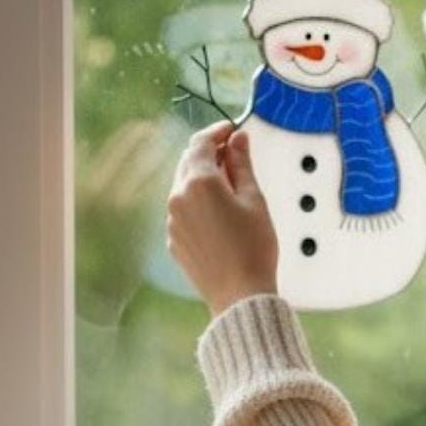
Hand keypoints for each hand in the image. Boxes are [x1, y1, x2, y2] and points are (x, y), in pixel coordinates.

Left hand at [167, 120, 278, 315]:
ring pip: (183, 186)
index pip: (201, 144)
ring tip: (229, 184)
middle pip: (189, 162)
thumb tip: (237, 139)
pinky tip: (218, 211)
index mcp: (199, 183)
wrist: (240, 295)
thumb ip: (242, 165)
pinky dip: (197, 201)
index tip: (233, 130)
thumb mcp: (254, 200)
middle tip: (233, 153)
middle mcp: (178, 197)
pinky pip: (182, 209)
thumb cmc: (254, 247)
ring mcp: (172, 220)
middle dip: (209, 153)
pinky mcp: (173, 238)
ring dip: (202, 177)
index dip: (217, 132)